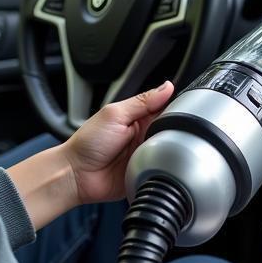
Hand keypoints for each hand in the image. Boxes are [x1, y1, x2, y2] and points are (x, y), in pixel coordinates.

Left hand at [62, 81, 173, 204]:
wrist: (76, 175)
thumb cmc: (88, 144)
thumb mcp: (115, 115)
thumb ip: (142, 102)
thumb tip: (167, 86)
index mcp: (137, 118)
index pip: (165, 108)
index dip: (176, 108)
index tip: (185, 109)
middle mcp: (143, 135)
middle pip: (172, 130)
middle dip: (176, 130)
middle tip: (172, 132)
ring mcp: (146, 154)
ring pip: (171, 150)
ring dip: (170, 149)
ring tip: (164, 149)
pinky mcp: (146, 172)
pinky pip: (163, 169)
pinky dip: (166, 167)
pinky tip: (164, 164)